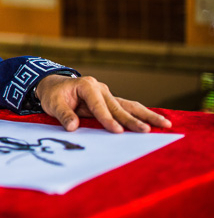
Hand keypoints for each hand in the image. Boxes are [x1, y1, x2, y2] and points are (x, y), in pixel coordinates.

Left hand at [36, 74, 171, 132]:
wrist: (54, 86)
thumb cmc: (53, 95)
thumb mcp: (53, 103)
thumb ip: (64, 115)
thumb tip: (73, 127)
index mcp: (87, 86)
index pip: (98, 105)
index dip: (107, 119)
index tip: (117, 131)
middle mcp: (100, 88)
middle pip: (119, 106)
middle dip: (134, 120)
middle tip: (148, 131)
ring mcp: (107, 95)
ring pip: (129, 106)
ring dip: (146, 116)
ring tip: (165, 124)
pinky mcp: (110, 102)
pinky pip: (127, 109)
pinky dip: (141, 115)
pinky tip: (156, 122)